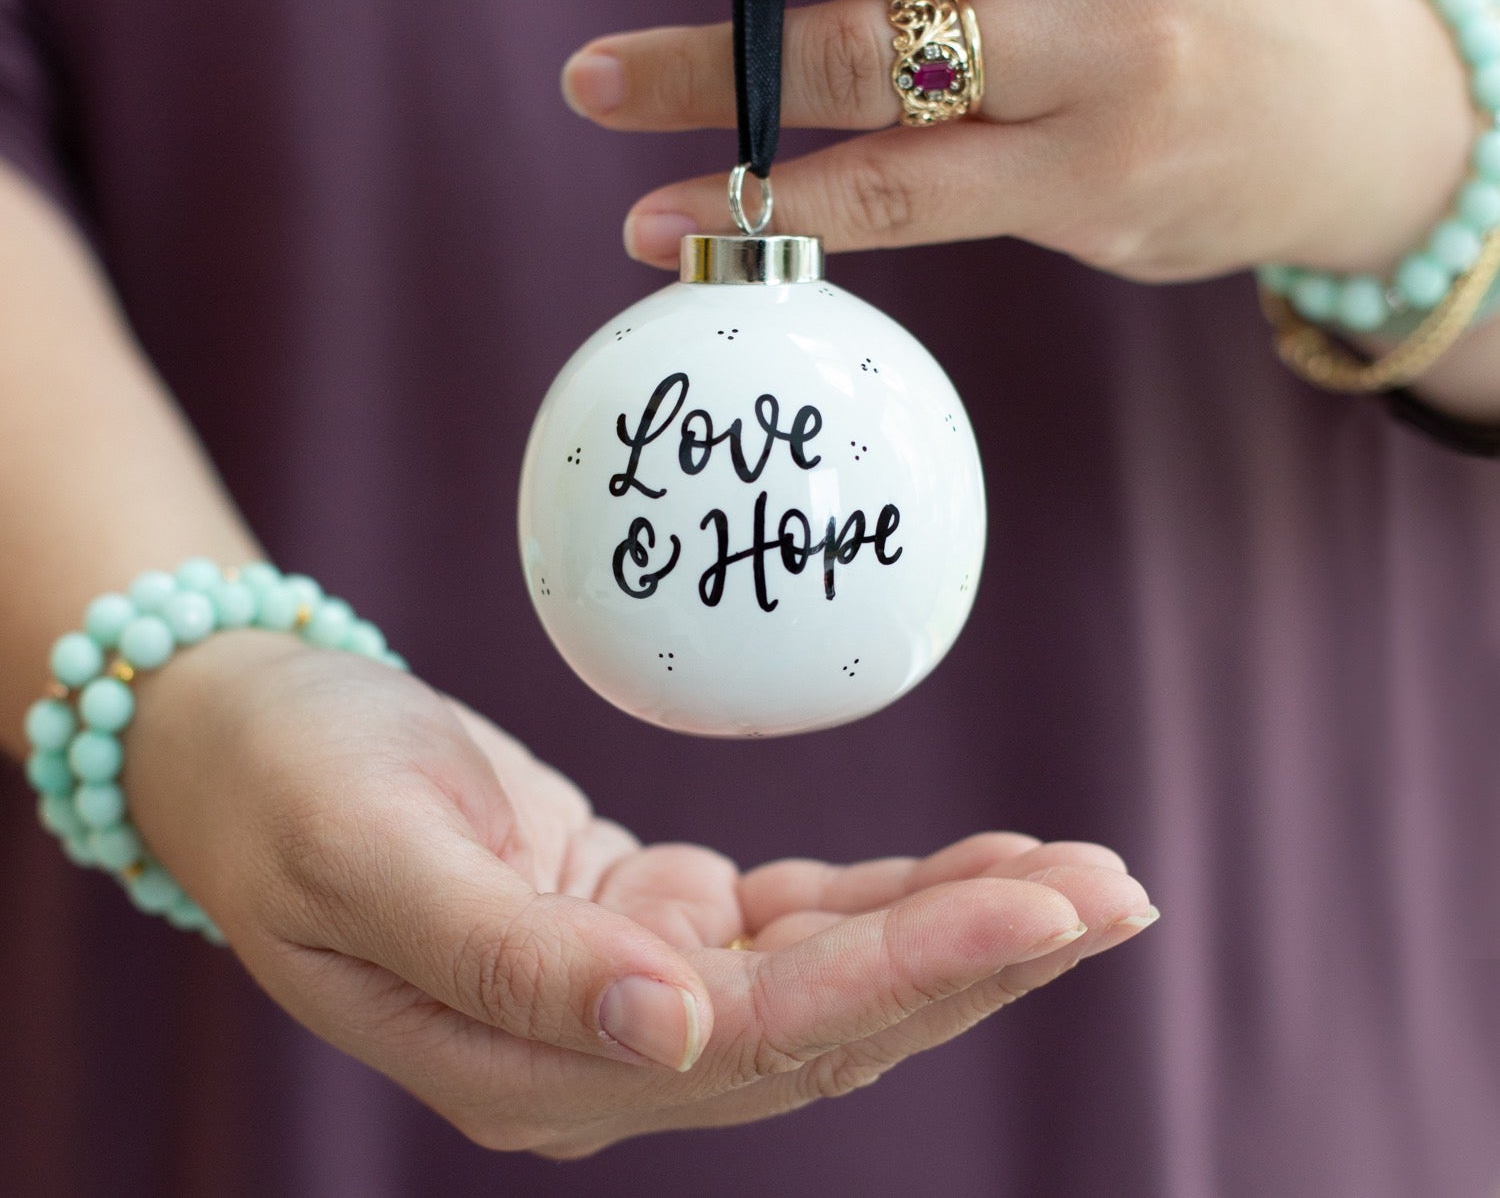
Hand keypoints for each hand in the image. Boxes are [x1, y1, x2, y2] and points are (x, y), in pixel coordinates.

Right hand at [124, 631, 1155, 1156]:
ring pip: (828, 972)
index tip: (1046, 909)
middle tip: (1116, 889)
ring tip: (1084, 878)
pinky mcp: (645, 918)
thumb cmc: (291, 785)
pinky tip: (976, 869)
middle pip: (828, 1017)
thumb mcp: (377, 859)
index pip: (767, 1036)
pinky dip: (887, 892)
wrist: (246, 741)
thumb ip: (516, 961)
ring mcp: (630, 991)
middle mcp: (603, 1052)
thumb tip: (677, 1036)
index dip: (914, 971)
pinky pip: (791, 916)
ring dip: (956, 926)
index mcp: (534, 1063)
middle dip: (978, 956)